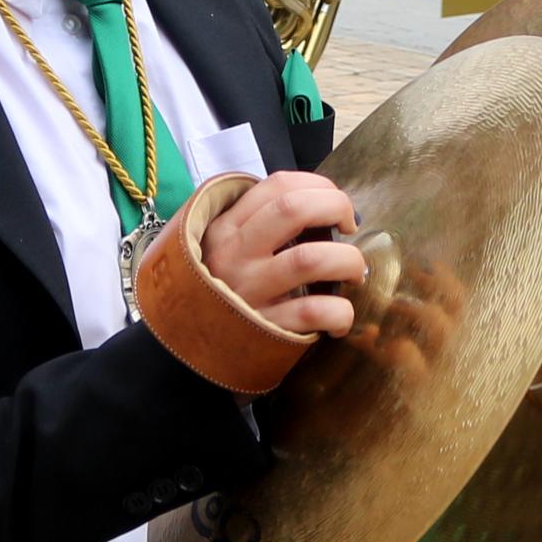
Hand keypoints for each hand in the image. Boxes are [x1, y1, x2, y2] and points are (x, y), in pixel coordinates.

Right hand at [198, 171, 365, 343]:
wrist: (188, 356)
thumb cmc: (222, 294)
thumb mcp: (223, 250)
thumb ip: (258, 225)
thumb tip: (321, 207)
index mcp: (226, 229)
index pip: (278, 185)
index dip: (320, 186)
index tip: (334, 204)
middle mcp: (234, 256)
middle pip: (293, 208)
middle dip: (337, 206)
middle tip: (349, 226)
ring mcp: (249, 293)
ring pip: (310, 258)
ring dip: (348, 260)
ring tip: (354, 272)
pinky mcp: (266, 329)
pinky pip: (314, 312)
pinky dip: (340, 312)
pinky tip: (340, 318)